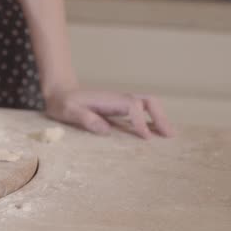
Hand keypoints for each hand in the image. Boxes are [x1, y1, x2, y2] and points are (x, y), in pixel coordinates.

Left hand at [44, 89, 173, 138]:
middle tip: (170, 135)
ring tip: (169, 136)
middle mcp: (118, 99)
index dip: (141, 121)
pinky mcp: (119, 109)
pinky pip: (141, 112)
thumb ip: (85, 118)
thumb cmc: (63, 103)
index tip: (146, 137)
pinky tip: (155, 134)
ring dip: (160, 118)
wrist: (60, 94)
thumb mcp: (69, 111)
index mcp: (108, 99)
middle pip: (148, 101)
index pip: (132, 107)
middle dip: (160, 116)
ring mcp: (120, 103)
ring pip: (147, 105)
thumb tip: (105, 130)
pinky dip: (151, 120)